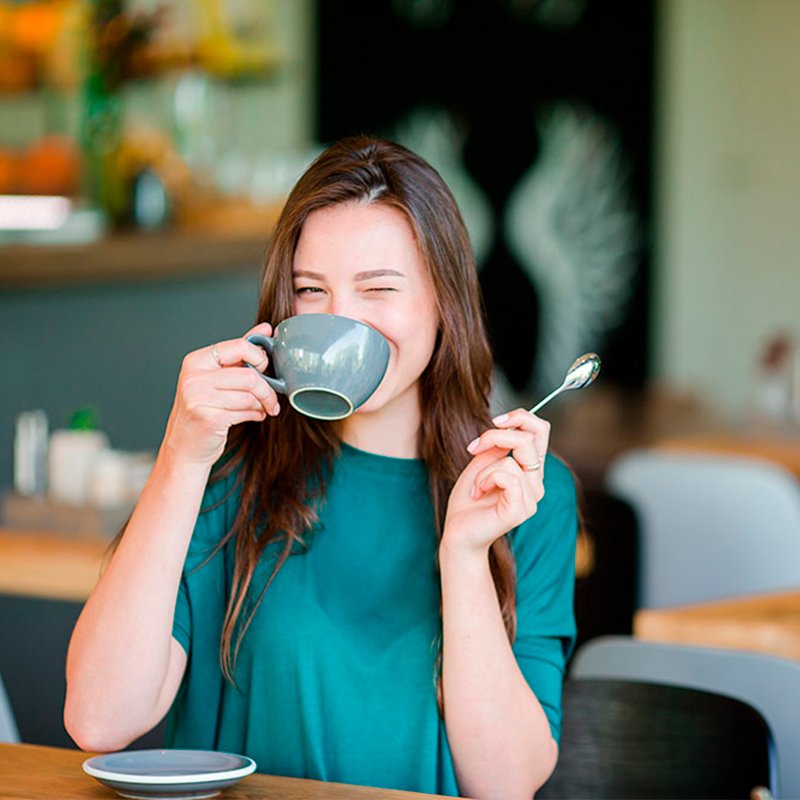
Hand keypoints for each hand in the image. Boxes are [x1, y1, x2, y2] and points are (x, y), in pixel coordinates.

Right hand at [162, 322, 279, 465]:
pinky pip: (245, 411)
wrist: (185, 449)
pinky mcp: (208, 418)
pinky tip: (254, 416)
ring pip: (249, 395)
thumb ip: (241, 352)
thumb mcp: (217, 378)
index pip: (240, 346)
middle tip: (271, 399)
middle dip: (267, 389)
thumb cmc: (204, 411)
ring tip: (261, 409)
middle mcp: (193, 377)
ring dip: (262, 405)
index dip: (259, 358)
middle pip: (249, 375)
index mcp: (196, 361)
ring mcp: (198, 397)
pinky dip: (256, 414)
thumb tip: (266, 328)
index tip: (265, 369)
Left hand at [441, 409, 549, 555]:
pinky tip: (478, 492)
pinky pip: (507, 476)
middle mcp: (536, 482)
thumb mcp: (481, 463)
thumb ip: (497, 445)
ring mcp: (531, 498)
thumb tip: (508, 426)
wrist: (458, 533)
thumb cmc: (468, 500)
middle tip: (473, 449)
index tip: (495, 421)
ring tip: (476, 486)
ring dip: (483, 469)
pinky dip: (485, 479)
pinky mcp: (520, 509)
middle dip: (495, 435)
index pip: (540, 431)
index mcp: (530, 469)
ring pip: (511, 459)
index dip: (520, 417)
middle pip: (530, 438)